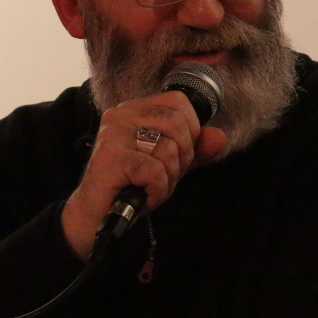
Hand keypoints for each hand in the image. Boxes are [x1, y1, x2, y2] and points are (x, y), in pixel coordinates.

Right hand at [62, 90, 227, 258]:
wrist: (97, 216)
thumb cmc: (132, 185)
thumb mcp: (170, 163)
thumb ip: (195, 148)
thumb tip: (219, 137)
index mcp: (134, 109)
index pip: (178, 101)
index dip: (191, 129)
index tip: (180, 153)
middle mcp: (120, 115)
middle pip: (177, 124)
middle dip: (182, 158)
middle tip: (163, 176)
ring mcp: (113, 135)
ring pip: (168, 150)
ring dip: (167, 178)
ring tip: (149, 187)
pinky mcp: (111, 158)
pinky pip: (155, 171)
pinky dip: (157, 190)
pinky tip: (142, 195)